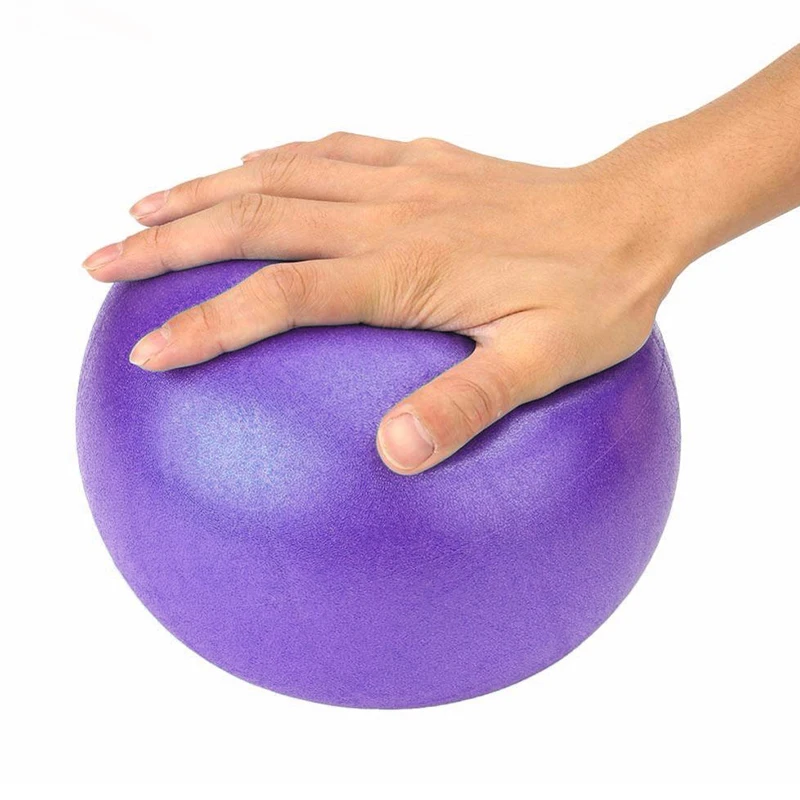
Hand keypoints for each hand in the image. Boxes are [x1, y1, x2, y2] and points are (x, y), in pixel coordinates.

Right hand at [83, 131, 681, 473]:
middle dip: (168, 242)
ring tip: (143, 207)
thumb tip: (391, 455)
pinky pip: (331, 147)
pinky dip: (277, 154)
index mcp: (407, 269)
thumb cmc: (597, 292)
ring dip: (202, 188)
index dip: (209, 322)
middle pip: (253, 219)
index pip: (282, 294)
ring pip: (277, 173)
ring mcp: (401, 179)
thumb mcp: (545, 361)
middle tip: (100, 261)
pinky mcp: (420, 161)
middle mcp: (389, 214)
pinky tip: (249, 161)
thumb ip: (466, 402)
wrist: (637, 212)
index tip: (149, 352)